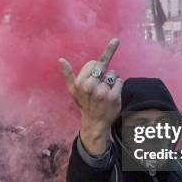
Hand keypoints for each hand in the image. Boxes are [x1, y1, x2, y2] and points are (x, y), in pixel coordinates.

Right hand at [59, 38, 122, 155]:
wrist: (95, 122)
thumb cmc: (84, 103)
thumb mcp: (73, 90)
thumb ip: (67, 74)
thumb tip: (61, 59)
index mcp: (80, 83)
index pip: (93, 63)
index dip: (94, 70)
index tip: (93, 79)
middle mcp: (90, 86)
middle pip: (103, 66)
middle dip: (103, 74)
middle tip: (99, 86)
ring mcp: (102, 92)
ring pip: (112, 73)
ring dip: (111, 81)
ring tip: (105, 92)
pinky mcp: (113, 97)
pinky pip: (119, 81)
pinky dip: (118, 86)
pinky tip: (112, 94)